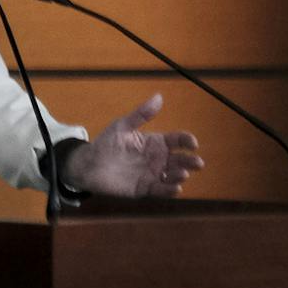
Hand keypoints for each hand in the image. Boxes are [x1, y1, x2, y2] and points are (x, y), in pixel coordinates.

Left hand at [65, 93, 205, 197]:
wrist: (89, 164)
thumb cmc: (107, 142)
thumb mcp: (123, 125)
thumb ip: (141, 114)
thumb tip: (159, 96)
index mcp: (156, 142)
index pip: (177, 141)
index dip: (187, 141)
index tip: (192, 142)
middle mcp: (158, 159)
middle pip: (180, 160)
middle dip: (190, 161)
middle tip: (198, 162)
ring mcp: (153, 174)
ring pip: (173, 176)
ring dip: (180, 176)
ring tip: (183, 174)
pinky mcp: (145, 188)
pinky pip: (160, 190)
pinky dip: (169, 190)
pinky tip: (176, 188)